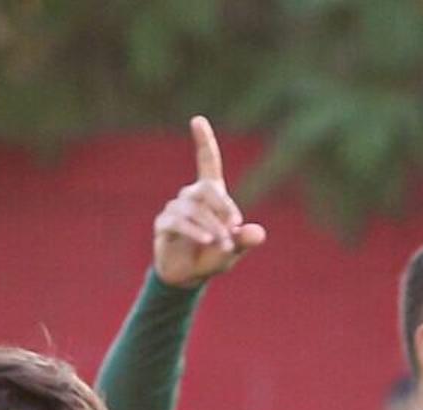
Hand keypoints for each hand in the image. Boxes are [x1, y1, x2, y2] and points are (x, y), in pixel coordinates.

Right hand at [154, 116, 265, 288]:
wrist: (189, 276)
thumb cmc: (213, 256)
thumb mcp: (234, 249)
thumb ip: (245, 240)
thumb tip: (258, 234)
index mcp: (210, 195)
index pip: (206, 163)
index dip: (204, 141)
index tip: (197, 120)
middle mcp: (190, 197)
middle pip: (205, 189)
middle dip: (222, 207)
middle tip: (234, 230)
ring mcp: (175, 209)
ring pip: (193, 209)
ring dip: (211, 227)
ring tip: (222, 245)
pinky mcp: (164, 225)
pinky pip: (178, 222)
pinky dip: (194, 231)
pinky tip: (206, 241)